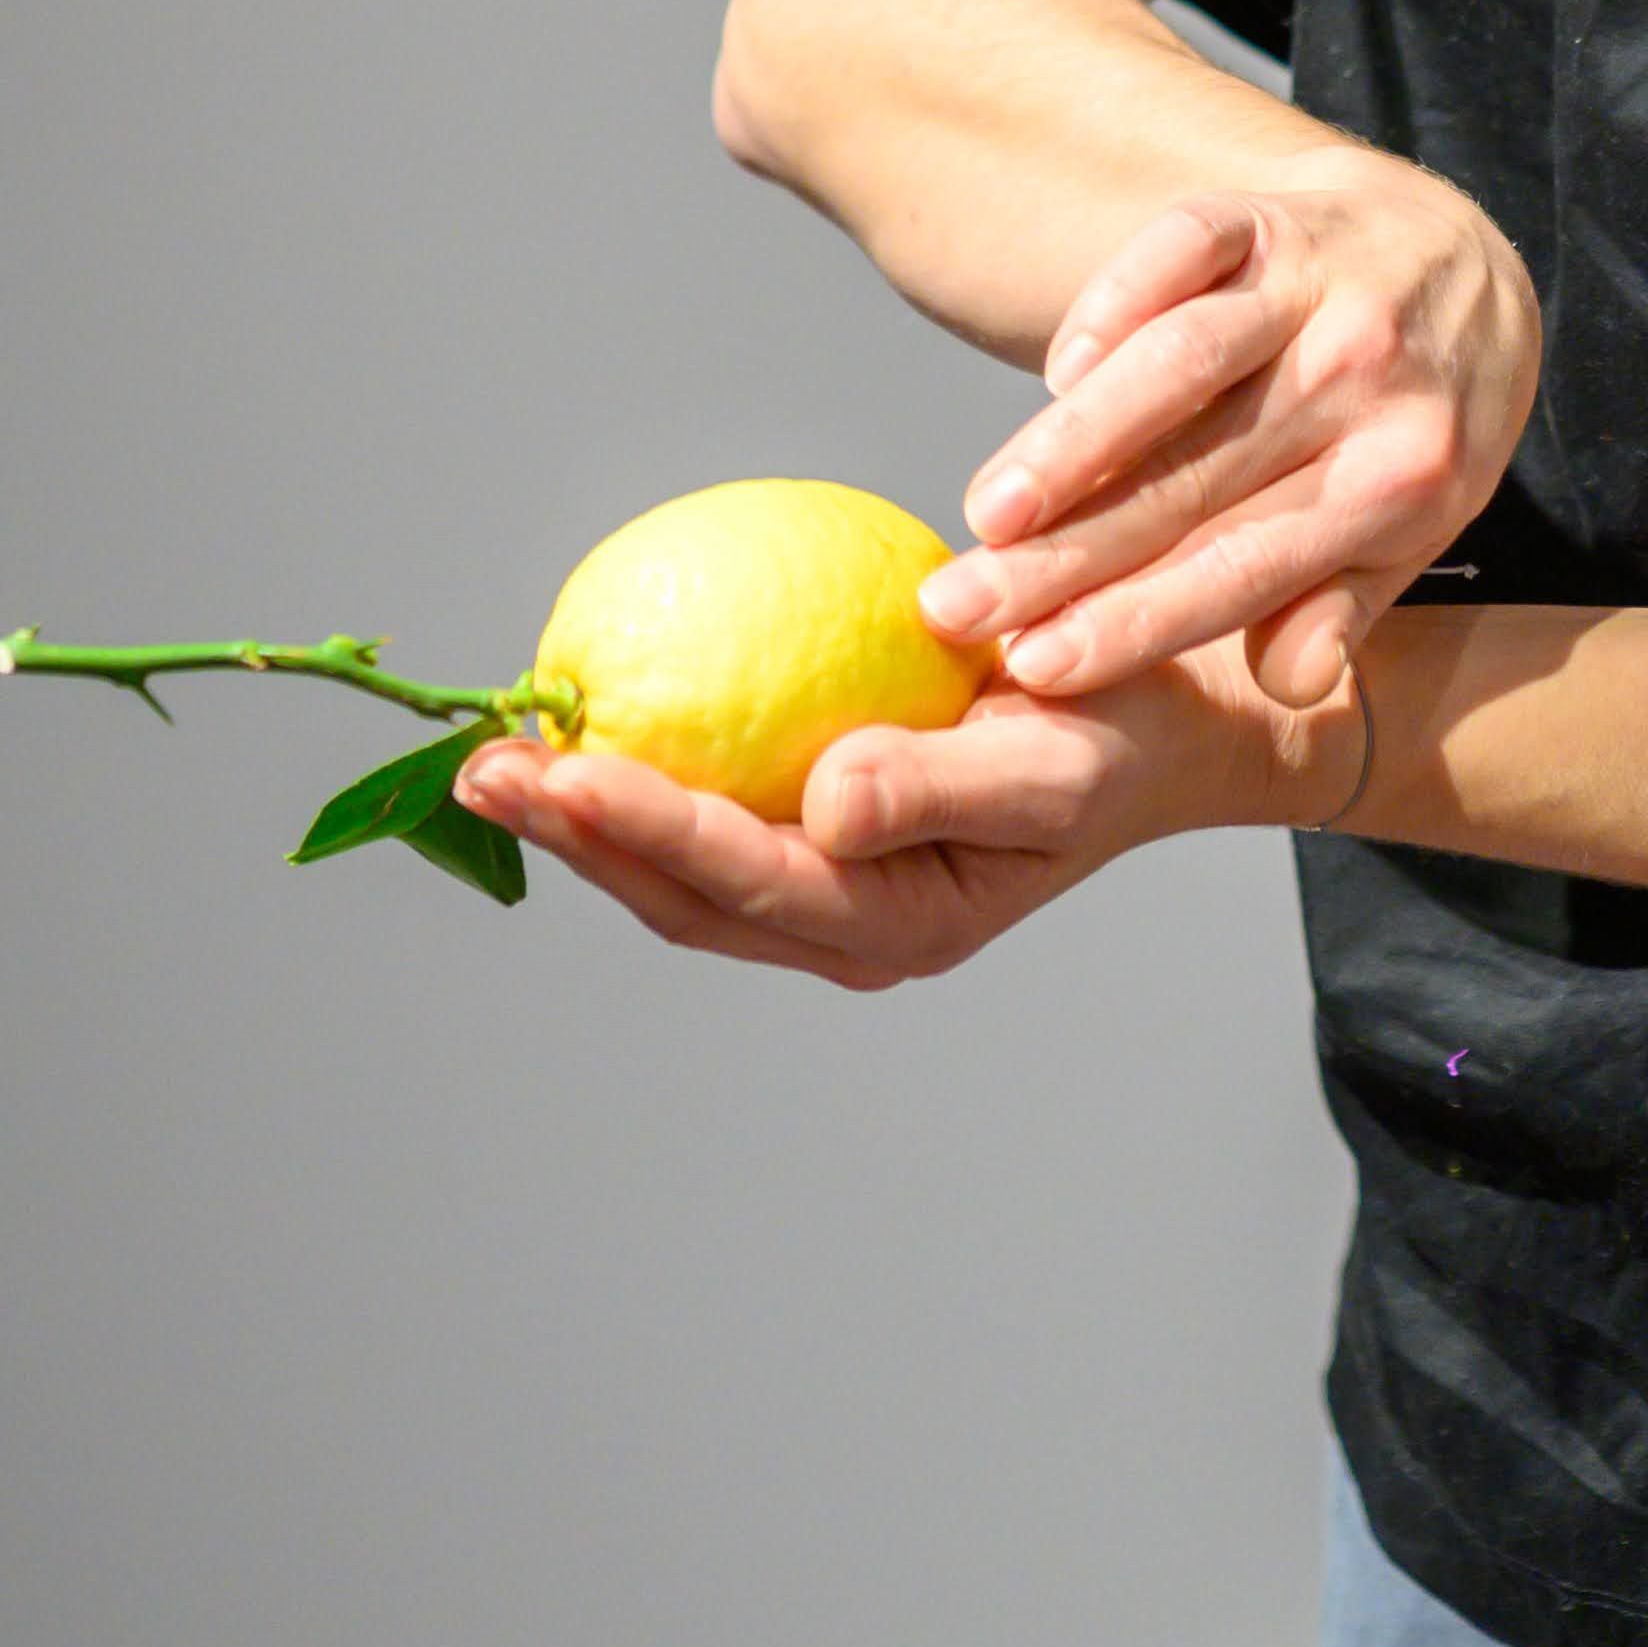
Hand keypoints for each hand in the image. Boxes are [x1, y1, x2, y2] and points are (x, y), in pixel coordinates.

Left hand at [452, 641, 1358, 991]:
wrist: (1163, 728)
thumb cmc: (1121, 731)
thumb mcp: (1055, 757)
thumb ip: (940, 783)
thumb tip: (825, 799)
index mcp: (899, 925)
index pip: (746, 882)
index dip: (648, 831)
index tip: (566, 771)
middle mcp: (849, 927)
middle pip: (684, 897)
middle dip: (576, 840)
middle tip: (484, 772)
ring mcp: (830, 892)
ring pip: (680, 874)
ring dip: (587, 822)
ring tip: (501, 764)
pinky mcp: (822, 838)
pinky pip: (714, 817)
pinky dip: (644, 780)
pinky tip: (595, 719)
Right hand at [928, 168, 1538, 710]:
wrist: (1470, 265)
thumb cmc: (1415, 422)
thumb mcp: (1412, 527)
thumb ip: (1342, 605)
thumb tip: (1290, 686)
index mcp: (1402, 480)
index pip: (1244, 566)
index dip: (1135, 619)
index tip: (1035, 667)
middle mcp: (1363, 379)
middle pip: (1192, 480)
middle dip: (1066, 555)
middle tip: (958, 608)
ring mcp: (1317, 286)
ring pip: (1180, 366)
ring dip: (1074, 441)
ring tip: (987, 510)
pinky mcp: (1269, 214)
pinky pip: (1184, 248)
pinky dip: (1115, 302)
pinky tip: (1060, 369)